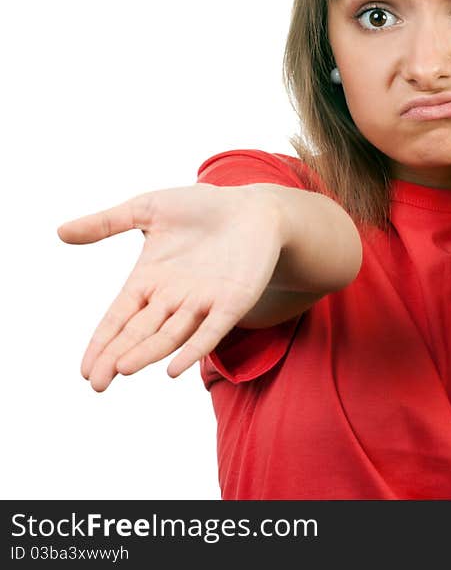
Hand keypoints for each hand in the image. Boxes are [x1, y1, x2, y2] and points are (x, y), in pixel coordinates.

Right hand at [57, 183, 282, 390]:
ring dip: (148, 353)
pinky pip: (211, 331)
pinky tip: (174, 369)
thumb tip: (60, 232)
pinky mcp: (233, 302)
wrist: (252, 206)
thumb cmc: (201, 207)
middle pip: (141, 333)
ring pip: (171, 335)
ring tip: (123, 369)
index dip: (103, 342)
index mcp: (150, 279)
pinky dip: (193, 350)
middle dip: (118, 356)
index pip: (120, 317)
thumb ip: (107, 223)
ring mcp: (204, 302)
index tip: (85, 370)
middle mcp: (174, 297)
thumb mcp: (148, 209)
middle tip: (97, 382)